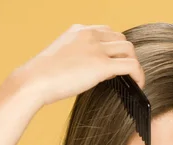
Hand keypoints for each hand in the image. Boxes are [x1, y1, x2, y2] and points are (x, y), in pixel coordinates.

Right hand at [12, 24, 144, 106]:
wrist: (33, 82)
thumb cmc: (42, 76)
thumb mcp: (62, 58)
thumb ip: (80, 57)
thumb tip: (97, 71)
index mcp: (78, 30)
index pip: (106, 32)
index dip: (114, 47)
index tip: (114, 61)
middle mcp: (89, 34)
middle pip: (121, 38)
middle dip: (125, 55)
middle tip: (125, 73)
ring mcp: (96, 48)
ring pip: (129, 49)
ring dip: (134, 64)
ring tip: (133, 80)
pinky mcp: (102, 65)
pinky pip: (131, 66)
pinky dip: (139, 75)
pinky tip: (138, 86)